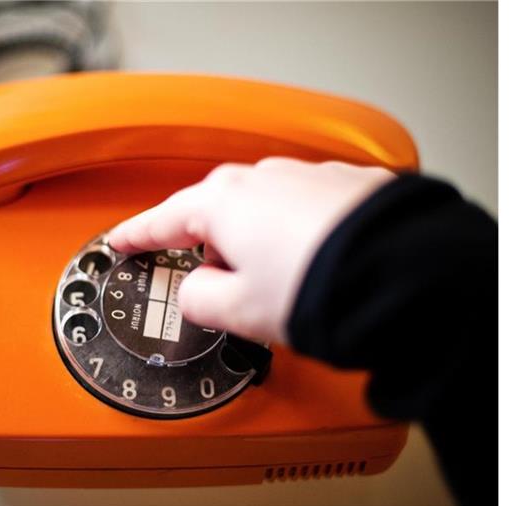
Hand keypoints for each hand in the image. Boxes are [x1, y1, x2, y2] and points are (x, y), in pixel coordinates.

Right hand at [108, 157, 394, 343]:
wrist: (402, 273)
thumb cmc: (321, 287)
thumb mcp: (240, 311)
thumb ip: (200, 300)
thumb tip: (195, 292)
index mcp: (222, 204)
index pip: (162, 221)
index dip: (136, 235)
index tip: (121, 241)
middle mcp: (263, 179)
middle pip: (215, 213)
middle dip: (210, 246)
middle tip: (217, 282)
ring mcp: (307, 176)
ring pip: (263, 210)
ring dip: (260, 242)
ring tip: (281, 283)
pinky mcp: (347, 185)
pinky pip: (304, 209)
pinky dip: (300, 234)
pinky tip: (314, 262)